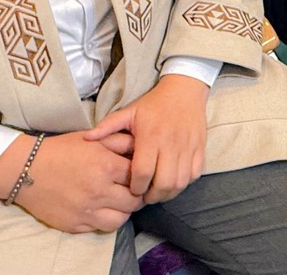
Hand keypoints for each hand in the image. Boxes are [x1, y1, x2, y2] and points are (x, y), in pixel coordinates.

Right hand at [0, 131, 142, 232]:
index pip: (138, 176)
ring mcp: (87, 210)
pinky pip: (101, 229)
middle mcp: (99, 190)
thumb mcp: (92, 139)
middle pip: (134, 201)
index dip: (141, 176)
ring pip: (121, 220)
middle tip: (132, 192)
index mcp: (105, 165)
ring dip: (123, 212)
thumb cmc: (61, 150)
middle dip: (137, 196)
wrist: (27, 169)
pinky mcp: (75, 224)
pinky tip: (102, 210)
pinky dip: (105, 220)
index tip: (138, 176)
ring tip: (118, 203)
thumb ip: (120, 141)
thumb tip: (141, 147)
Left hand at [84, 74, 209, 203]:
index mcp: (151, 136)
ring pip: (180, 182)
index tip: (132, 190)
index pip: (143, 172)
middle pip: (164, 182)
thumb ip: (107, 126)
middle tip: (145, 196)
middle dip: (152, 196)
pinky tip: (174, 181)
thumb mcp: (129, 111)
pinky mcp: (199, 149)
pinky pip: (194, 175)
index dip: (136, 187)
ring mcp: (188, 147)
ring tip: (158, 191)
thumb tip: (86, 138)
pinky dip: (184, 183)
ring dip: (168, 193)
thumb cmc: (154, 103)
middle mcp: (171, 143)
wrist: (184, 90)